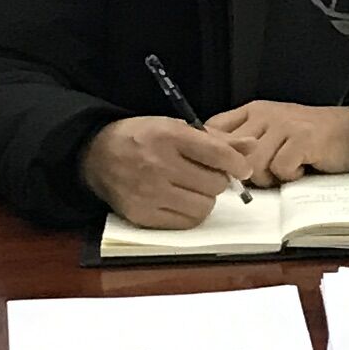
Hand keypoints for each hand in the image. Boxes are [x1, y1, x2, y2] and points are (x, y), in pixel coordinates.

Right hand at [80, 115, 250, 228]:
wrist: (96, 154)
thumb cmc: (143, 137)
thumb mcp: (176, 126)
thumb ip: (216, 139)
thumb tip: (252, 146)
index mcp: (168, 135)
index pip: (217, 154)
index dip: (238, 163)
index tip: (243, 169)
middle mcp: (158, 164)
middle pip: (215, 184)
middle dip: (217, 180)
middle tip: (204, 174)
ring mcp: (149, 193)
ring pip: (204, 206)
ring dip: (205, 198)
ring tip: (191, 187)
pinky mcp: (142, 215)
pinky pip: (186, 222)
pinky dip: (190, 213)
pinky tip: (179, 200)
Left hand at [203, 101, 348, 186]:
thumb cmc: (309, 138)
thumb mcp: (270, 134)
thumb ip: (244, 143)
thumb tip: (214, 167)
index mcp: (252, 111)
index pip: (214, 129)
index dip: (214, 153)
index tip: (226, 168)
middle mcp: (265, 114)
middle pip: (232, 153)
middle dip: (245, 173)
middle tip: (266, 174)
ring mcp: (284, 125)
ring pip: (254, 164)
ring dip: (270, 177)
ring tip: (286, 170)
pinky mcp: (303, 138)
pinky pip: (280, 168)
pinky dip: (290, 176)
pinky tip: (302, 169)